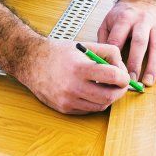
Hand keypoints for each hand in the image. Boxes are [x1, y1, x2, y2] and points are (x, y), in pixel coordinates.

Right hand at [16, 36, 132, 113]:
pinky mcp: (64, 108)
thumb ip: (107, 52)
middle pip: (109, 97)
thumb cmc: (58, 53)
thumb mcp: (84, 46)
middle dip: (120, 92)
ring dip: (108, 98)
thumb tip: (122, 68)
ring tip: (105, 87)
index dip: (123, 77)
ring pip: (100, 106)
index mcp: (79, 68)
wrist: (31, 62)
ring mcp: (68, 100)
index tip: (124, 76)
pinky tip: (91, 92)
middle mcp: (73, 86)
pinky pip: (88, 110)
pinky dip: (94, 102)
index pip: (112, 77)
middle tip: (120, 85)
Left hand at [96, 0, 155, 84]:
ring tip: (148, 82)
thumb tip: (101, 61)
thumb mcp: (108, 20)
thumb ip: (104, 39)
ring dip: (153, 66)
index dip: (115, 56)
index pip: (118, 38)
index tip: (113, 72)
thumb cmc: (124, 14)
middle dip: (135, 62)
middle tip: (131, 80)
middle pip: (139, 42)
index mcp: (125, 17)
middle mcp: (143, 20)